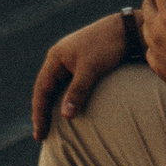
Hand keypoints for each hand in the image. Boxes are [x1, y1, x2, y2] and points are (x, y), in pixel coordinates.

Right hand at [30, 10, 129, 140]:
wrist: (126, 29)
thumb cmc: (107, 46)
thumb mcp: (90, 69)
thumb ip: (77, 91)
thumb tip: (65, 116)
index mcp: (55, 57)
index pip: (41, 89)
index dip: (38, 112)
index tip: (39, 133)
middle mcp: (59, 59)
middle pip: (45, 90)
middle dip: (42, 112)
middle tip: (41, 135)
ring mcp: (69, 61)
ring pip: (56, 88)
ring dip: (52, 107)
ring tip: (51, 128)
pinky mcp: (81, 65)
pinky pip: (67, 86)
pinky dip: (64, 100)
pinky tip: (68, 111)